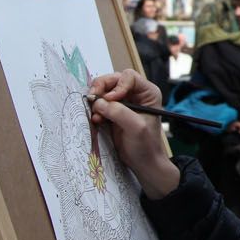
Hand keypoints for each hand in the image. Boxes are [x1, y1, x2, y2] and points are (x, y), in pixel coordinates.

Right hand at [88, 69, 178, 196]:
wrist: (143, 162)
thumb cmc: (146, 145)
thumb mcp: (136, 127)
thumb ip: (119, 112)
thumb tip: (99, 102)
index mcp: (147, 92)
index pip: (128, 77)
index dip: (117, 85)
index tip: (111, 99)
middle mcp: (135, 94)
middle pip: (113, 80)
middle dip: (101, 89)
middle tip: (92, 99)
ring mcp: (123, 102)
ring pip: (104, 91)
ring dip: (97, 100)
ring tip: (96, 115)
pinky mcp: (113, 112)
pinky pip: (100, 104)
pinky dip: (95, 109)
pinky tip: (96, 120)